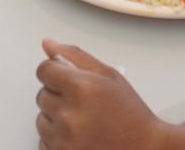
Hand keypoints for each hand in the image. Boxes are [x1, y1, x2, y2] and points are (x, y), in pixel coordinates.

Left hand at [35, 39, 165, 149]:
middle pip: (41, 94)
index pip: (44, 70)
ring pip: (40, 119)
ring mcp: (63, 139)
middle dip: (57, 94)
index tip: (62, 76)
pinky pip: (43, 141)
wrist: (143, 148)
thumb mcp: (108, 75)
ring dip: (56, 117)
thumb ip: (75, 56)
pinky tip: (77, 135)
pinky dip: (56, 137)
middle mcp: (68, 114)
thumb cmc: (130, 114)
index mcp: (81, 88)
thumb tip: (48, 44)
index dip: (54, 71)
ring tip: (82, 119)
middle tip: (82, 102)